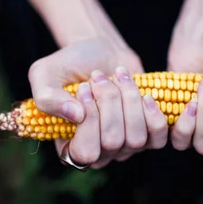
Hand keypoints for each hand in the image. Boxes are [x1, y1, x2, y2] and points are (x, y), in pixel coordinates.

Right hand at [28, 38, 168, 169]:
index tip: (83, 88)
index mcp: (69, 147)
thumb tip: (77, 116)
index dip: (89, 122)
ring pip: (136, 139)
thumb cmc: (68, 64)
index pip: (85, 154)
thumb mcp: (44, 74)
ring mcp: (124, 146)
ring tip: (117, 77)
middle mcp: (98, 152)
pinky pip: (157, 138)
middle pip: (112, 143)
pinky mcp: (147, 134)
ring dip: (129, 100)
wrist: (98, 49)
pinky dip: (152, 114)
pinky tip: (144, 94)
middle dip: (109, 102)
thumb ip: (47, 97)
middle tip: (98, 76)